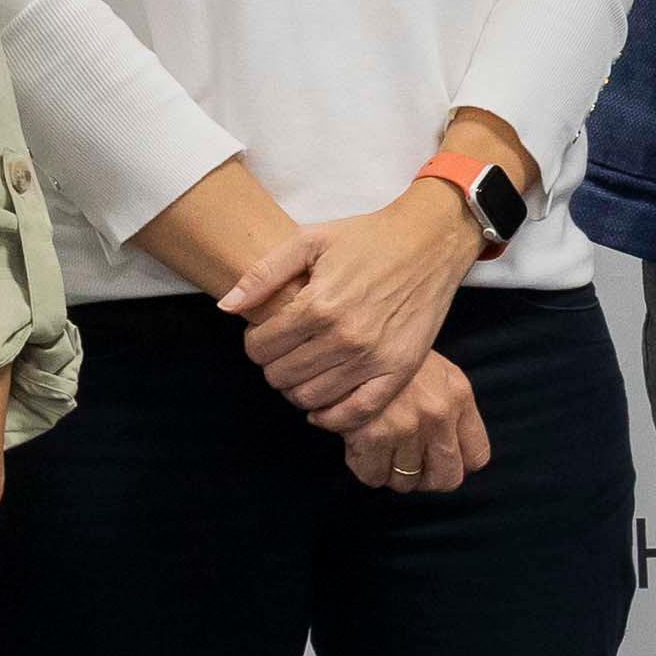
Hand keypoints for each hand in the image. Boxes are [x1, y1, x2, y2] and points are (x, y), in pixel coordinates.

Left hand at [219, 191, 475, 426]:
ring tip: (305, 370)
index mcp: (319, 305)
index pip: (260, 348)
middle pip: (281, 377)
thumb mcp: (310, 240)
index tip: (266, 334)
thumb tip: (226, 306)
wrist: (429, 241)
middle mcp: (345, 337)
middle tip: (286, 351)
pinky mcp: (401, 369)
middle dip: (274, 365)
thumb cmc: (367, 237)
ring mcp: (375, 357)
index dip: (254, 343)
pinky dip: (332, 417)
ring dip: (298, 389)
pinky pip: (358, 412)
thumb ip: (263, 273)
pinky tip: (322, 407)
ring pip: (311, 398)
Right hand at [342, 355, 494, 494]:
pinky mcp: (373, 436)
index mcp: (459, 396)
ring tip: (381, 449)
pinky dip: (366, 469)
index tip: (439, 460)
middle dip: (426, 479)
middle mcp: (438, 414)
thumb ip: (453, 409)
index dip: (457, 465)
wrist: (353, 343)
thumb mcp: (438, 373)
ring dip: (391, 472)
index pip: (476, 457)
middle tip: (409, 466)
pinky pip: (374, 476)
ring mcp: (407, 427)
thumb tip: (452, 453)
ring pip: (406, 482)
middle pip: (446, 479)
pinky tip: (361, 448)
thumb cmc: (392, 358)